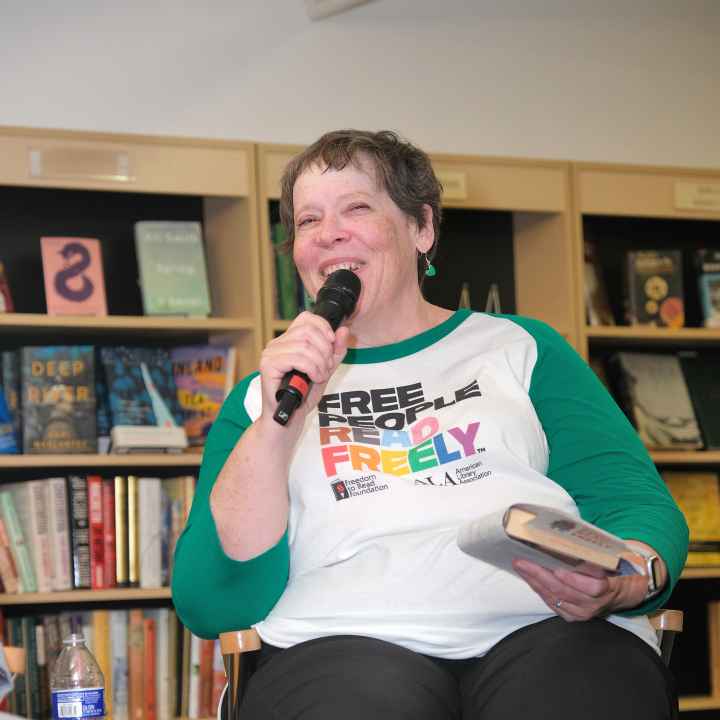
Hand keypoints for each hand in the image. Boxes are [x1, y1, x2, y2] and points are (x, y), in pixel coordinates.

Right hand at [258, 311, 349, 425]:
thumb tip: (343, 330)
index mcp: (289, 341)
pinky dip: (312, 368)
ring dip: (320, 362)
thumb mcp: (326, 369)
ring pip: (304, 345)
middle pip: (308, 330)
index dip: (324, 327)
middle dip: (325, 349)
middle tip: (327, 366)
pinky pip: (297, 358)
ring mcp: (270, 353)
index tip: (332, 344)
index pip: (306, 318)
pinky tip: (314, 379)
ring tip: (320, 376)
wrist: (288, 419)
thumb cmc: (302, 396)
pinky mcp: (268, 365)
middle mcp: (277, 343)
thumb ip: (336, 351)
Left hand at [512, 558, 650, 621]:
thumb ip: (593, 554)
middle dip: (540, 576)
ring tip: (521, 567)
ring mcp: (583, 613)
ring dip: (535, 582)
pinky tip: (529, 579)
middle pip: (565, 592)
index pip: (592, 587)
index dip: (573, 579)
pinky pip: (553, 604)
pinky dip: (540, 591)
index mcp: (608, 588)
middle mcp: (594, 604)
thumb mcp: (610, 559)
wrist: (623, 592)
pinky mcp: (574, 617)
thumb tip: (566, 539)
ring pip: (555, 599)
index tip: (557, 569)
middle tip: (522, 562)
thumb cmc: (614, 569)